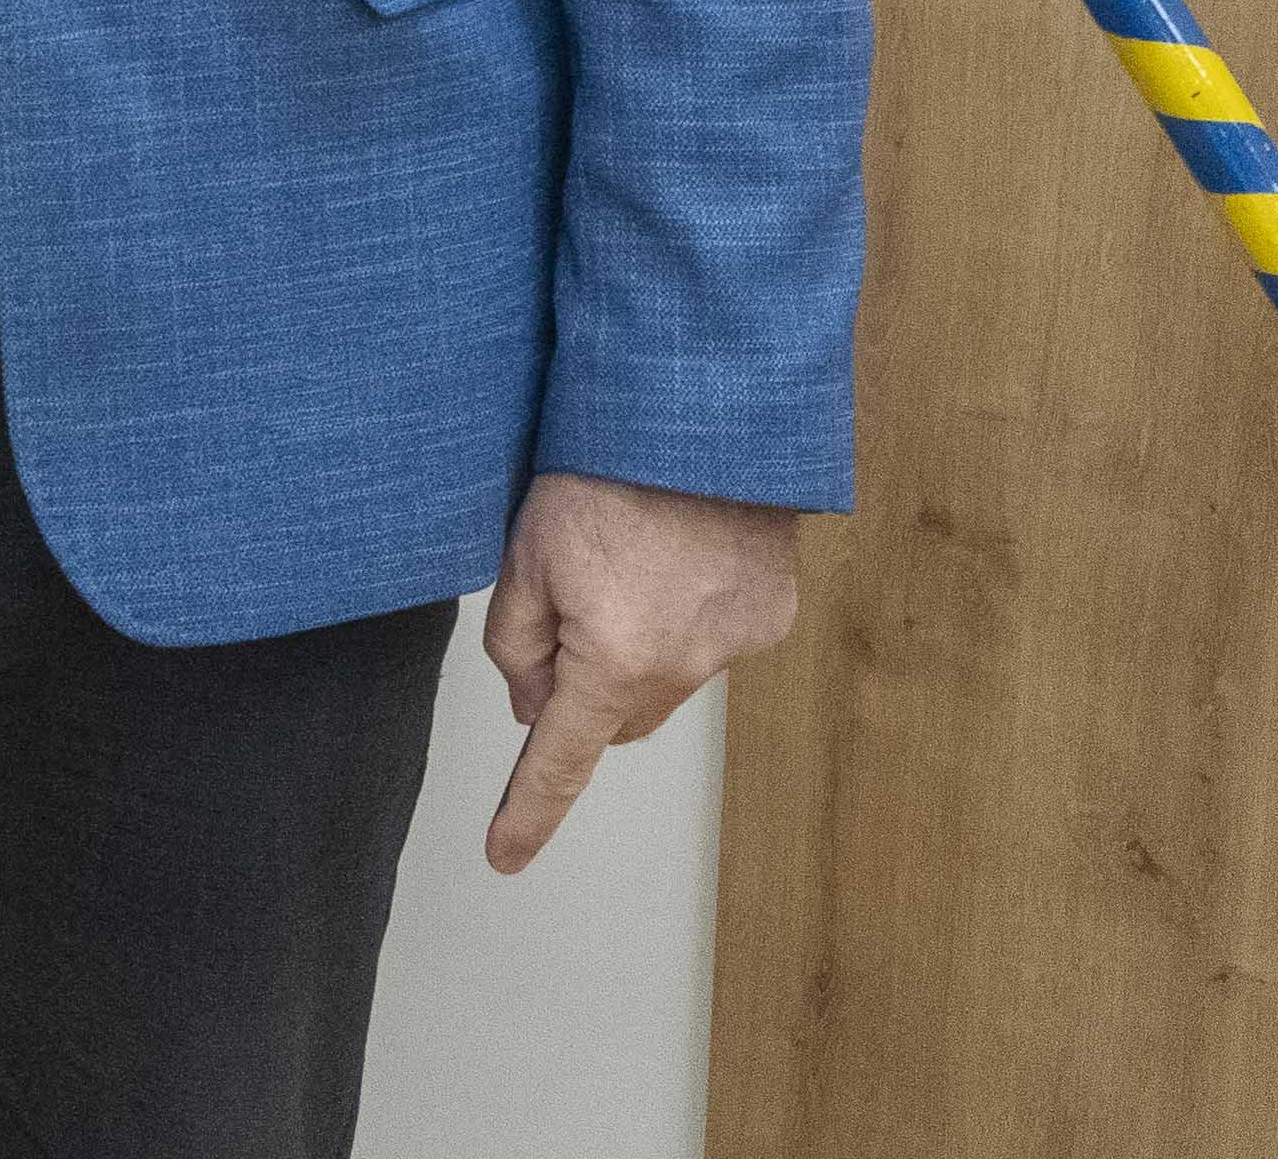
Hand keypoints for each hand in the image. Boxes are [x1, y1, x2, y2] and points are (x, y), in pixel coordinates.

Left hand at [478, 471, 797, 873]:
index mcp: (611, 663)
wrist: (702, 424)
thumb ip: (518, 645)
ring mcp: (734, 649)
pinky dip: (684, 621)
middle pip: (614, 717)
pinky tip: (675, 560)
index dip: (528, 810)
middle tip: (561, 610)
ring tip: (625, 566)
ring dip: (636, 653)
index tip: (506, 854)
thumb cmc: (602, 478)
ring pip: (665, 683)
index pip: (560, 759)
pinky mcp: (770, 620)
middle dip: (581, 691)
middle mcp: (682, 672)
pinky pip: (709, 645)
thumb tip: (535, 704)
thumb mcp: (524, 558)